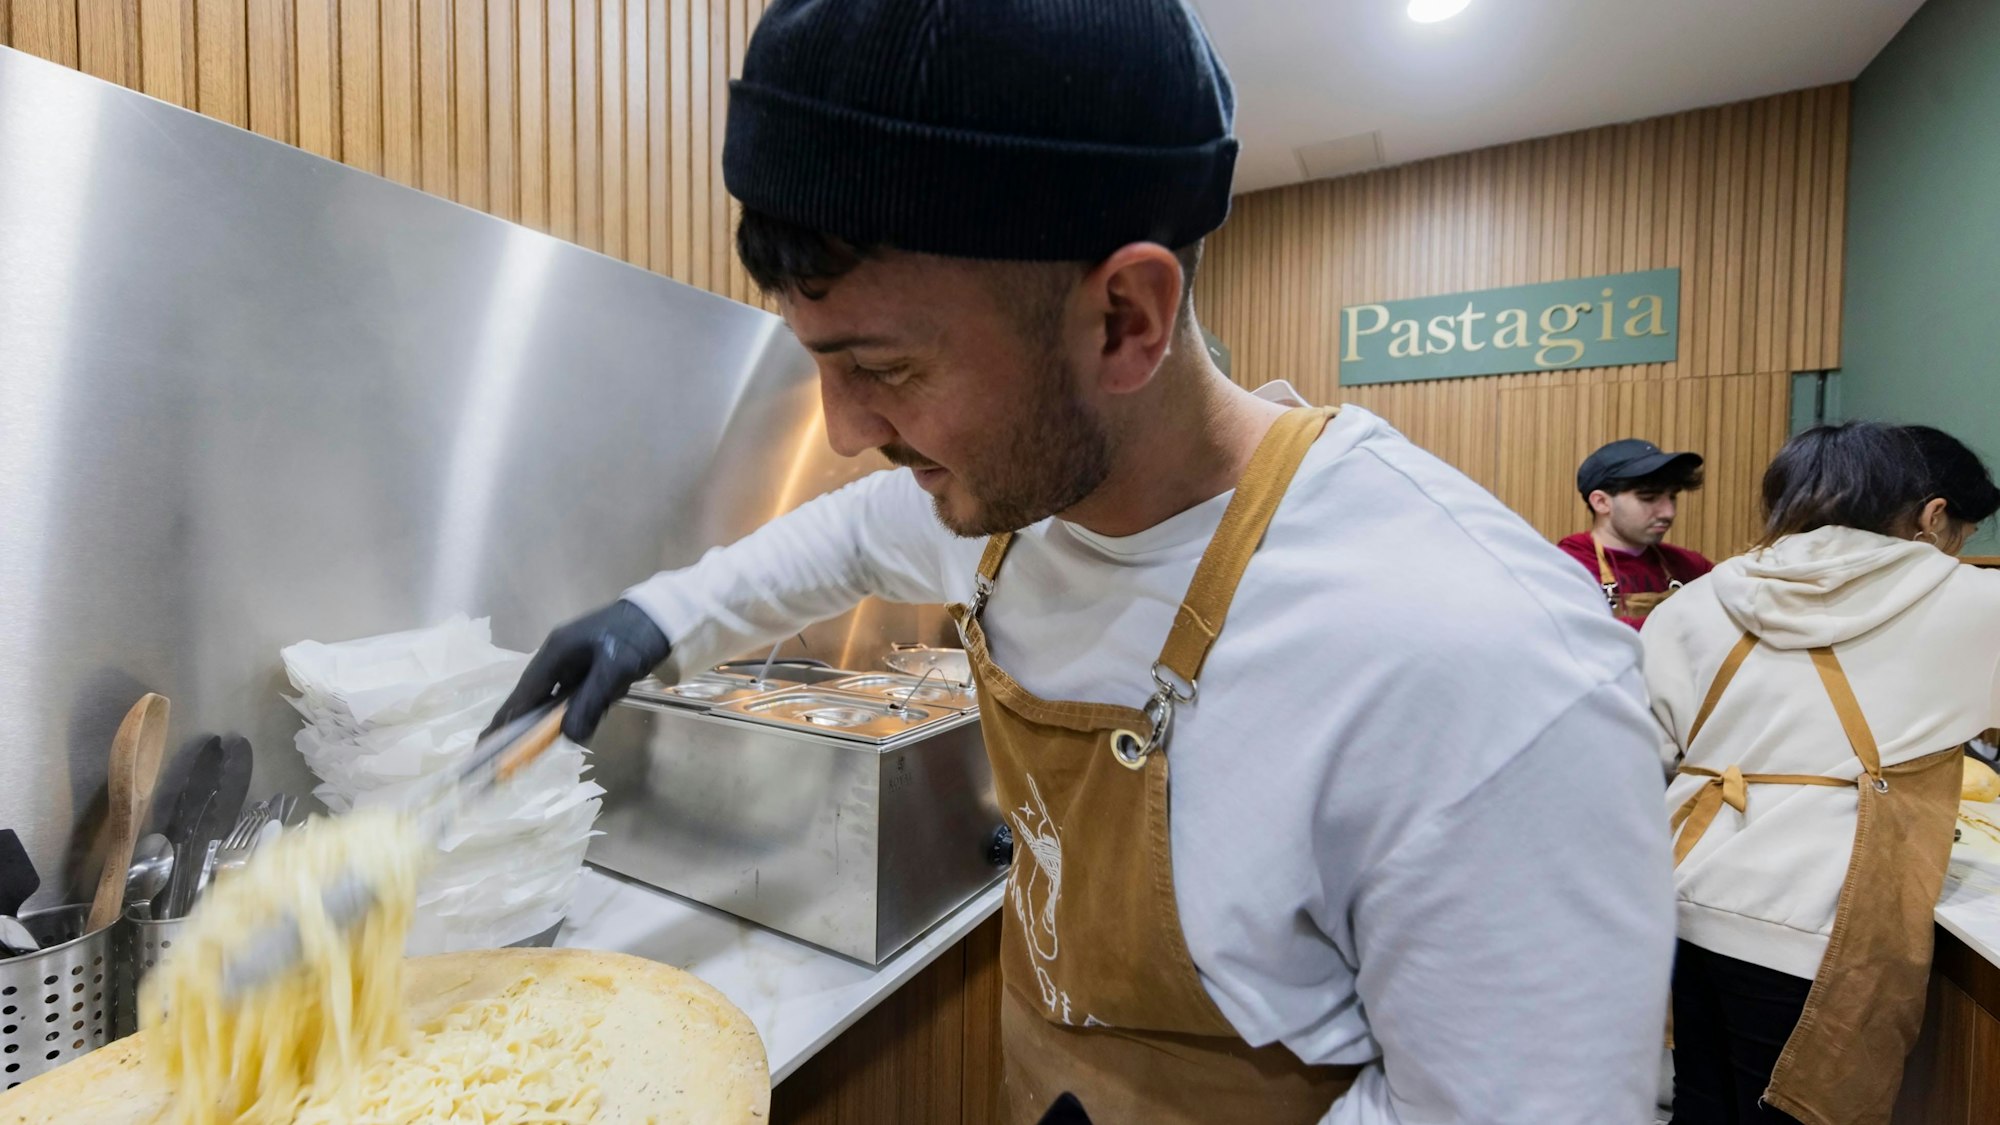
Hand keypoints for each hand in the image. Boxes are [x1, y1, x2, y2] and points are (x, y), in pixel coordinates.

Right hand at [487, 600, 670, 743]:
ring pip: (553, 698)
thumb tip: (567, 737)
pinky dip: (573, 710)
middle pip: (532, 698)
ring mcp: (572, 661)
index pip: (522, 695)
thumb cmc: (635, 637)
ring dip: (546, 720)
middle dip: (519, 726)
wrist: (663, 614)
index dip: (504, 721)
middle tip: (502, 754)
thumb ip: (590, 703)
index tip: (486, 745)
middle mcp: (556, 658)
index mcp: (554, 654)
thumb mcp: (614, 671)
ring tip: (529, 748)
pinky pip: (573, 694)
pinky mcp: (588, 667)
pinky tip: (576, 723)